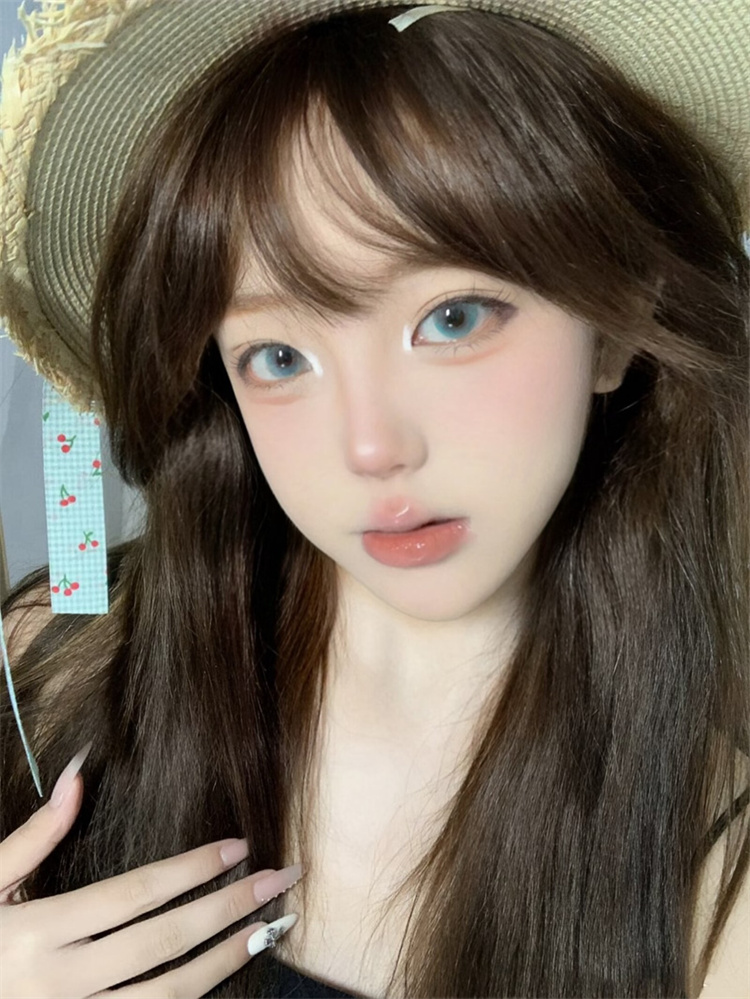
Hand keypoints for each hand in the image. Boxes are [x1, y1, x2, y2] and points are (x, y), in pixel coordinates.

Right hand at [0, 746, 297, 997]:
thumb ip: (33, 835)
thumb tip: (77, 772)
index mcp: (39, 933)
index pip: (134, 894)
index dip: (191, 870)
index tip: (238, 846)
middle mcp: (61, 983)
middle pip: (163, 942)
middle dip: (229, 907)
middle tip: (280, 877)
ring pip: (168, 996)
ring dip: (226, 959)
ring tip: (271, 928)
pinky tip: (226, 970)